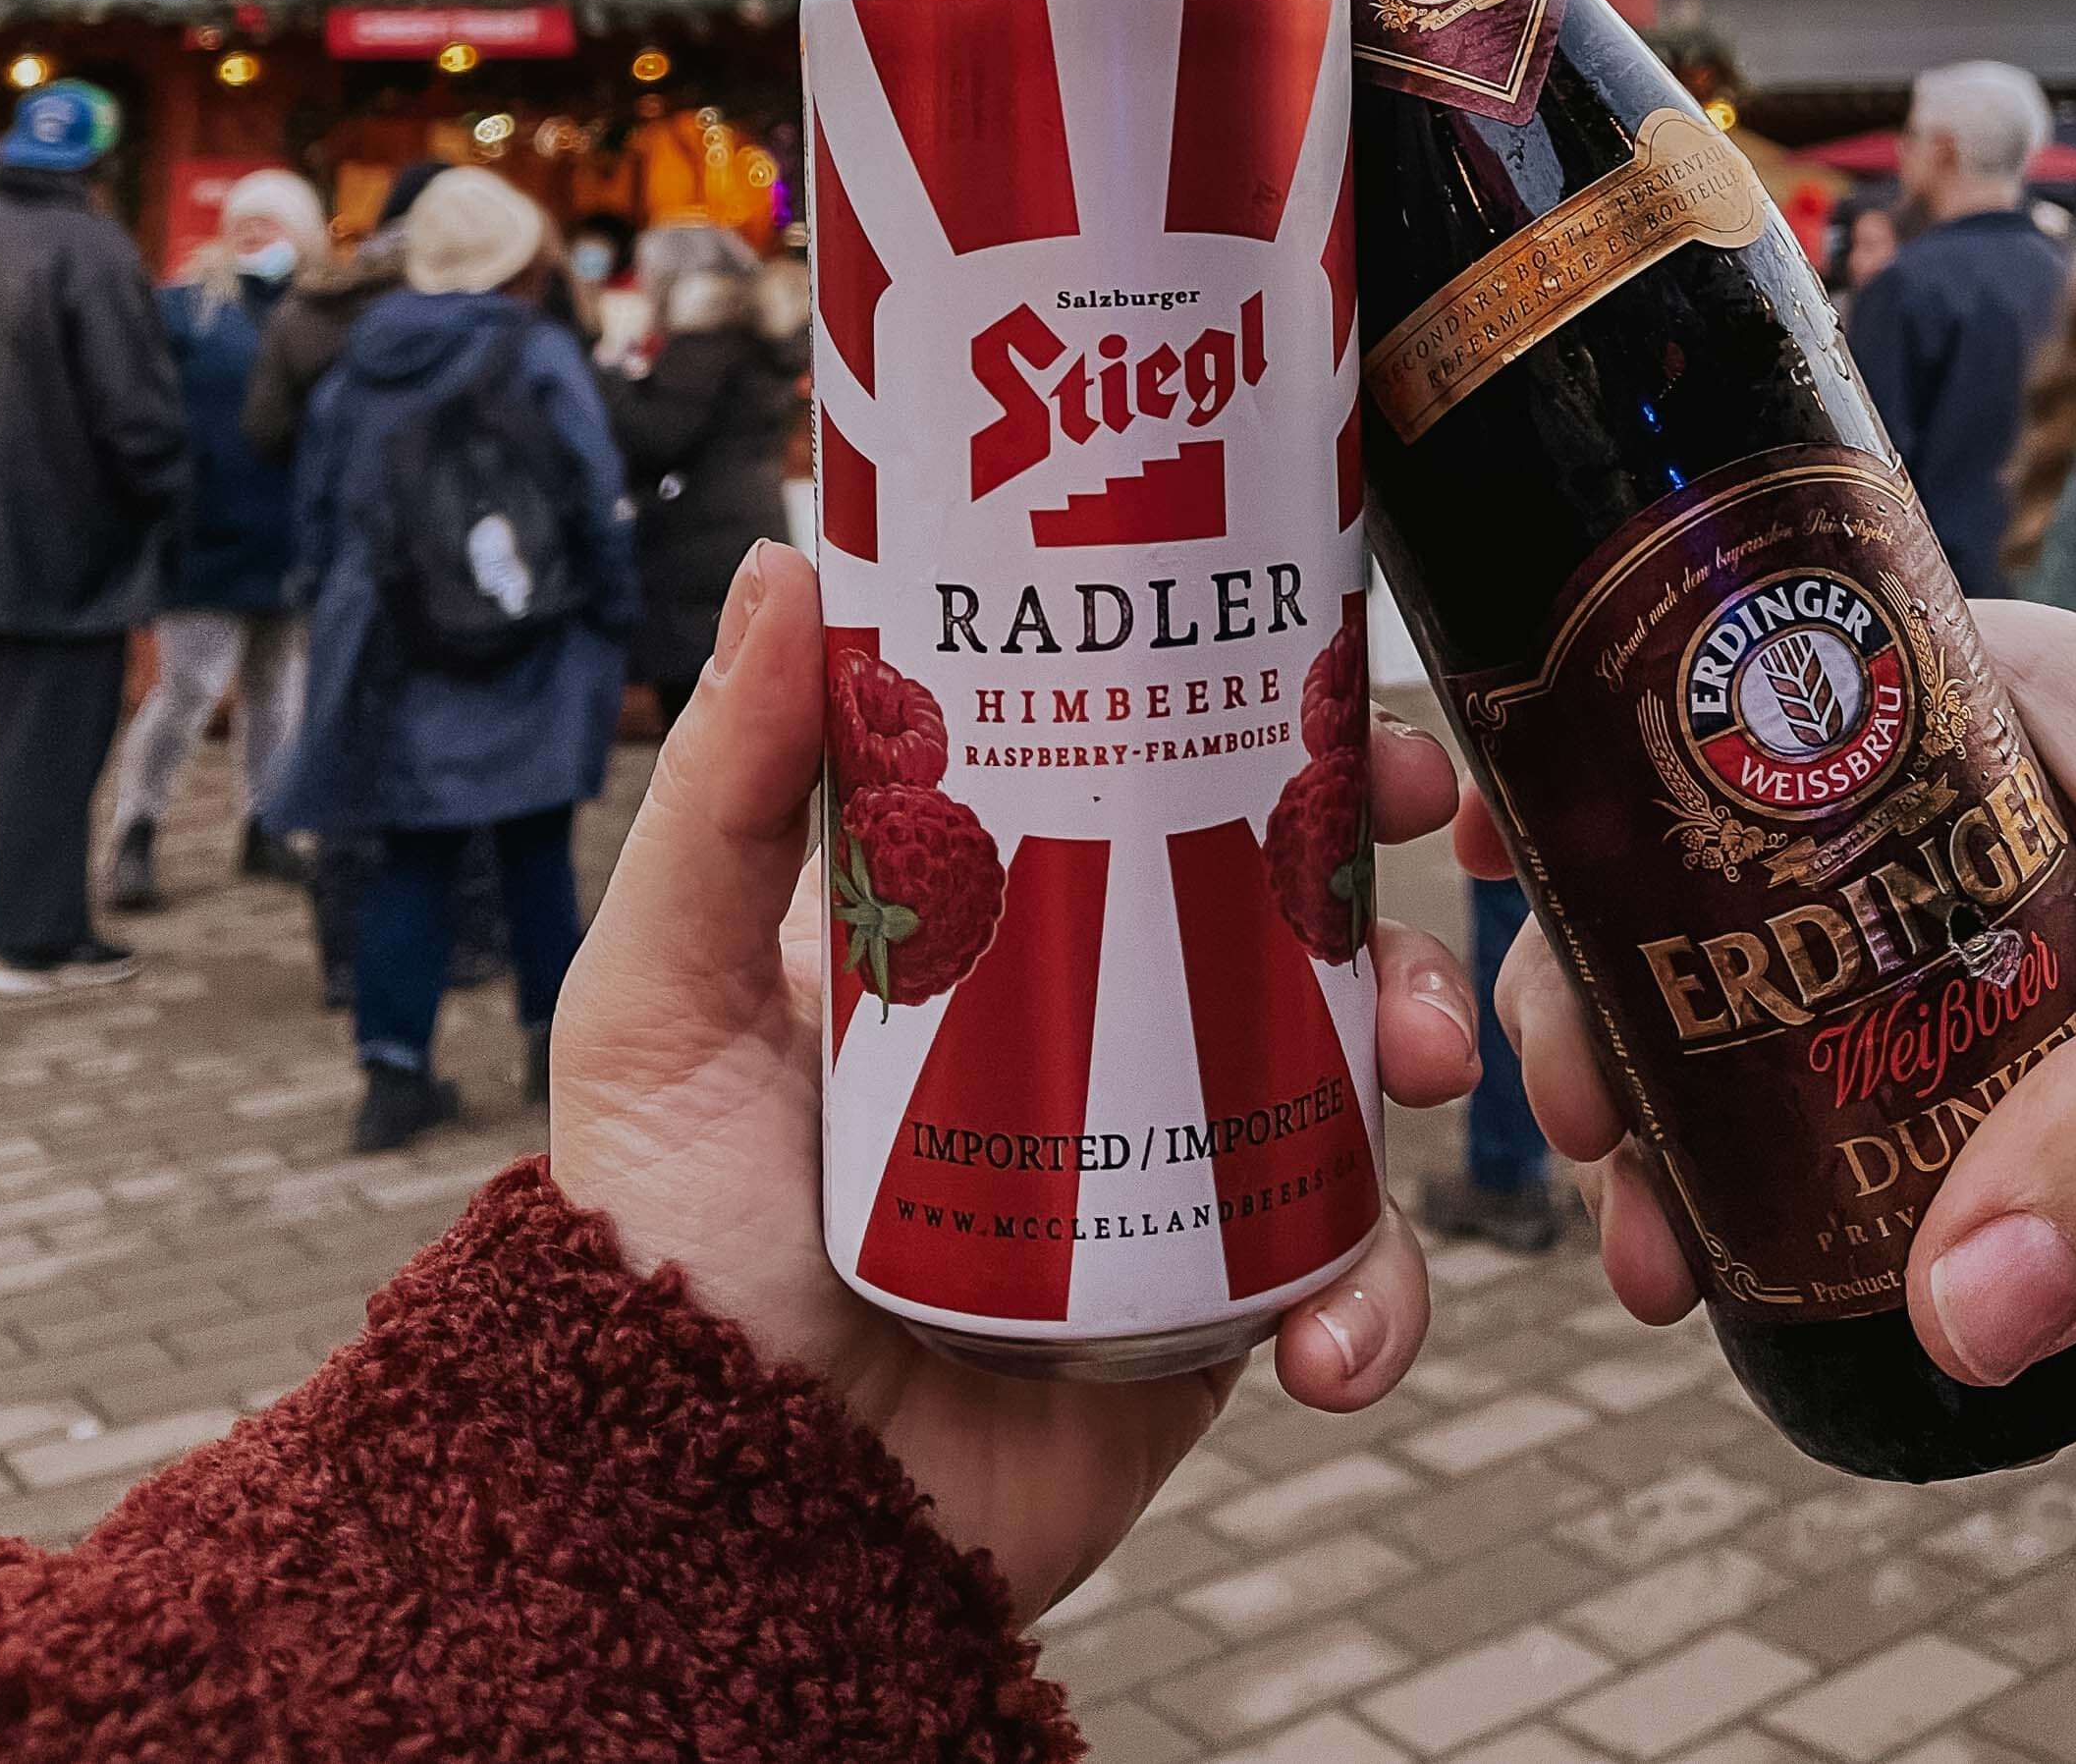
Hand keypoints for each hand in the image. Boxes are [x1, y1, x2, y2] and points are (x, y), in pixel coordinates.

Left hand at [553, 545, 1475, 1618]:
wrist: (716, 1521)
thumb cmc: (657, 1245)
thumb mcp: (664, 989)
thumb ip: (723, 790)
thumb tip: (785, 555)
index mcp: (986, 922)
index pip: (1145, 772)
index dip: (1256, 707)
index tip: (1329, 665)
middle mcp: (1093, 1020)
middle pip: (1285, 894)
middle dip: (1375, 857)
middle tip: (1409, 831)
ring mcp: (1164, 1162)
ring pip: (1348, 1060)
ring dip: (1418, 1037)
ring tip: (1413, 1071)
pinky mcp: (1210, 1311)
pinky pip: (1344, 1272)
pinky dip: (1378, 1295)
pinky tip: (1335, 1336)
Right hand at [1473, 607, 2075, 1388]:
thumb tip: (1952, 1306)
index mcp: (1989, 701)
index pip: (1734, 718)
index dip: (1594, 810)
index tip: (1515, 932)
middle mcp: (1971, 833)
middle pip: (1725, 910)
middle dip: (1619, 1015)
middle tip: (1578, 1143)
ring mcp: (2020, 989)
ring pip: (1797, 1060)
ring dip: (1703, 1152)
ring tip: (1657, 1268)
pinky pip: (1912, 1184)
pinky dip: (1825, 1239)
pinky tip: (1767, 1309)